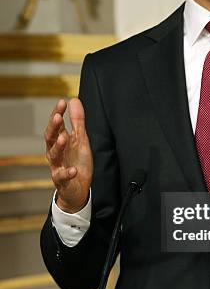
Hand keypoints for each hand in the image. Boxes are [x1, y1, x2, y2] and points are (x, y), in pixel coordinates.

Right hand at [44, 98, 92, 212]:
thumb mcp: (80, 139)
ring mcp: (57, 166)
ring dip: (58, 147)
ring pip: (53, 155)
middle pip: (50, 138)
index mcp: (59, 141)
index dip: (58, 113)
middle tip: (57, 116)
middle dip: (53, 127)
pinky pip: (62, 176)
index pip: (56, 125)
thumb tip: (74, 100)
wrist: (77, 188)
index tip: (62, 102)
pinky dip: (67, 173)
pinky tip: (73, 170)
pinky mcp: (62, 180)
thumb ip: (77, 121)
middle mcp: (55, 152)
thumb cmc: (77, 162)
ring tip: (63, 138)